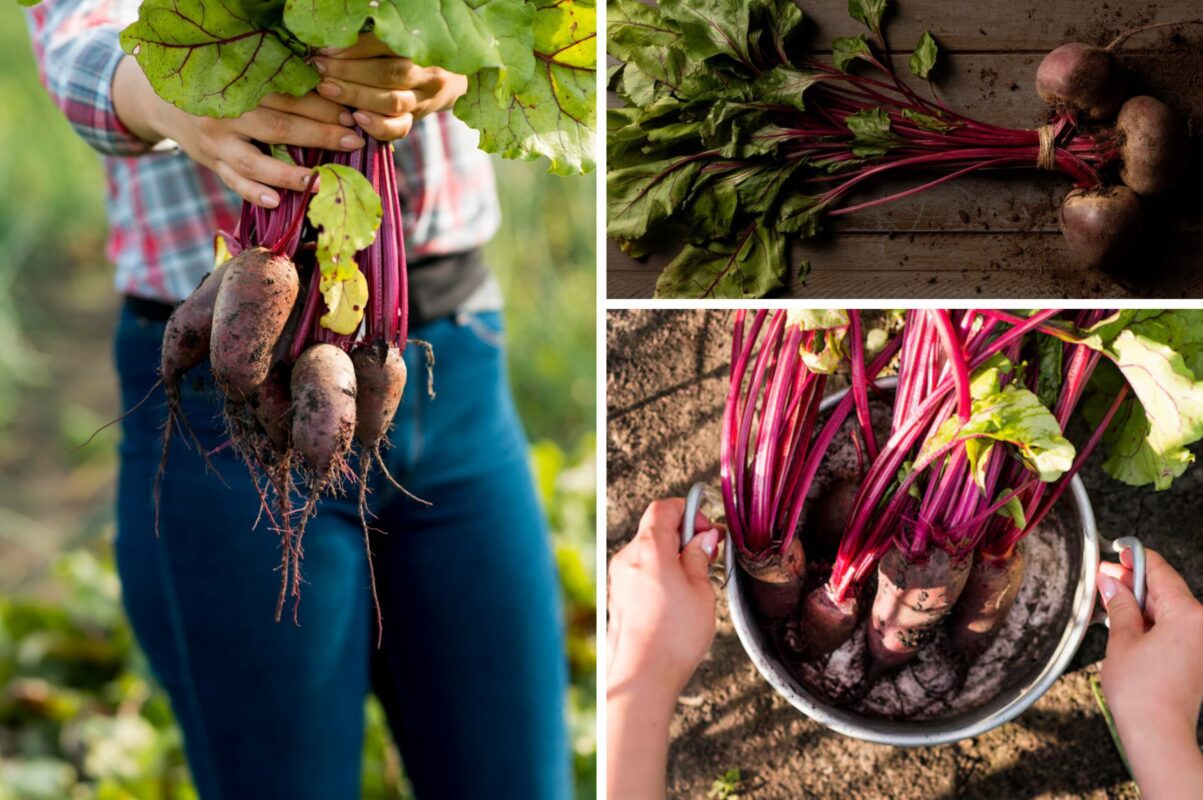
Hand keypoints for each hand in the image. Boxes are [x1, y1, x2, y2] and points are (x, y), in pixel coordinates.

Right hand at [113, 56, 364, 207]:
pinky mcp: (210, 162)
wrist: (161, 98)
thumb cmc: (217, 88)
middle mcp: (226, 114)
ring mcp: (216, 142)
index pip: (287, 97)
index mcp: (239, 88)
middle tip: (351, 141)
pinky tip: (277, 202)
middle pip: (279, 127)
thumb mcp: (240, 80)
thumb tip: (331, 98)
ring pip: (256, 161)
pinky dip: (254, 193)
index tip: (349, 114)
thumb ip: (275, 90)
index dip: (321, 105)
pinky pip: (233, 181)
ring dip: (289, 174)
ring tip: (319, 181)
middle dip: (319, 135)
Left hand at [310, 33, 468, 141]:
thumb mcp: (388, 48)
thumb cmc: (399, 60)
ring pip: (391, 101)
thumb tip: (328, 47)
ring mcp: (421, 101)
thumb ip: (364, 46)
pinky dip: (376, 125)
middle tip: (320, 69)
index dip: (354, 47)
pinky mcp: (412, 122)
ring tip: (327, 89)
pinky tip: (356, 118)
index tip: (326, 50)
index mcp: (419, 50)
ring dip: (356, 95)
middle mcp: (426, 76)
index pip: (386, 45)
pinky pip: (397, 128)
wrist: (432, 86)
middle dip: (349, 71)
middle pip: (387, 73)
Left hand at [607, 498, 721, 701]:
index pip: (663, 508)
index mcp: (649, 548)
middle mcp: (628, 558)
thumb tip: (704, 539)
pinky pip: (640, 573)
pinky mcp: (618, 598)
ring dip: (671, 558)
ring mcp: (619, 578)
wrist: (643, 676)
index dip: (688, 512)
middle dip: (683, 537)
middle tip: (706, 556)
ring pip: (648, 553)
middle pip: (655, 529)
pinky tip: (676, 599)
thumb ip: (699, 557)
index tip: (707, 529)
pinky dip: (659, 575)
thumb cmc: (673, 636)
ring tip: (694, 583)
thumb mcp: (701, 590)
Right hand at [1098, 547, 1202, 797]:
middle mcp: (1201, 624)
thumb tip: (1111, 583)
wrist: (1158, 733)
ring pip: (1168, 608)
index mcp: (1187, 614)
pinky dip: (1151, 621)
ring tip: (1110, 606)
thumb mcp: (1122, 640)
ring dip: (1140, 603)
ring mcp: (1201, 641)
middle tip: (1103, 579)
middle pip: (1165, 589)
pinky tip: (1127, 623)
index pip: (1159, 571)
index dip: (1134, 557)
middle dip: (1132, 583)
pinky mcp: (1196, 656)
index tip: (1118, 549)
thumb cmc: (1142, 694)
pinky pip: (1174, 626)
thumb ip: (1119, 605)